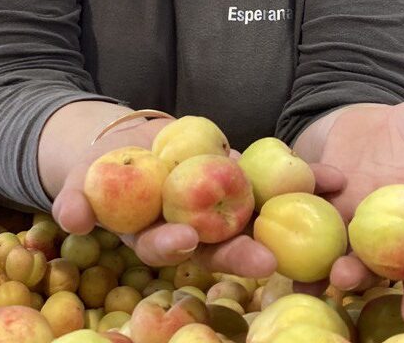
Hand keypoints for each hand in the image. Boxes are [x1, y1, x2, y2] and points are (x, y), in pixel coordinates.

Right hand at [51, 120, 344, 278]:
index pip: (168, 248)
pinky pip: (278, 183)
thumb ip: (74, 200)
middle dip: (244, 251)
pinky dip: (307, 181)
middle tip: (267, 258)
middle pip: (222, 244)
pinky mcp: (247, 183)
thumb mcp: (80, 181)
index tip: (185, 241)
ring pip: (258, 218)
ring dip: (291, 220)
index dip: (175, 246)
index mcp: (158, 237)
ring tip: (317, 213)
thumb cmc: (99, 171)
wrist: (127, 144)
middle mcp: (197, 231)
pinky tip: (336, 178)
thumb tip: (67, 218)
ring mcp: (226, 209)